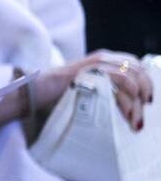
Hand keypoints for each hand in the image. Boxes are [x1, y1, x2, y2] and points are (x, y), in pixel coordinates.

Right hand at [39, 51, 153, 130]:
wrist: (35, 89)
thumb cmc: (57, 92)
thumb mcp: (86, 84)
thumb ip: (104, 86)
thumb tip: (127, 104)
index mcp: (102, 59)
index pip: (134, 64)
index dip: (145, 81)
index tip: (146, 100)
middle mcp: (101, 59)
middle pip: (136, 70)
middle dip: (144, 93)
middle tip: (141, 113)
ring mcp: (95, 65)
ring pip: (131, 80)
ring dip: (136, 104)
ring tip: (134, 122)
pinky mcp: (90, 74)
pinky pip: (118, 85)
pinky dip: (127, 102)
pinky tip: (126, 116)